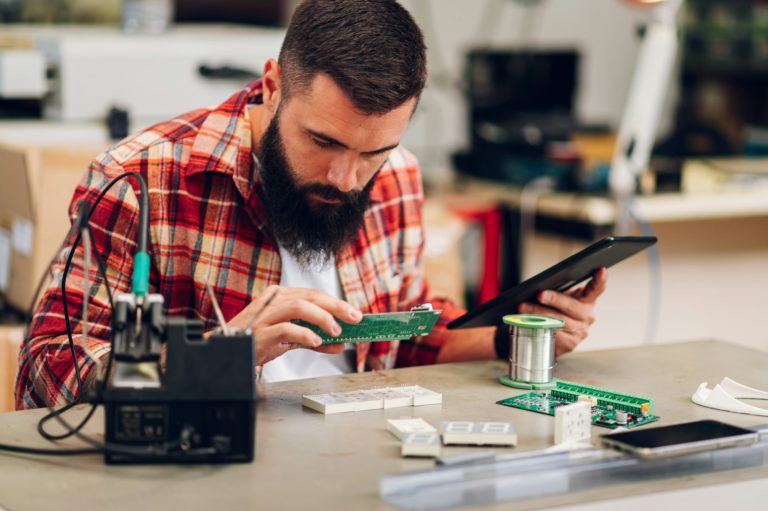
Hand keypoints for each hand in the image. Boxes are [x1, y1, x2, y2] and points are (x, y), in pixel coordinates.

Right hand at [224, 285, 362, 364]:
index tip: (355, 313)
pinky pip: (286, 328)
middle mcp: (274, 300)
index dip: (336, 303)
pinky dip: (305, 334)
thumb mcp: (289, 338)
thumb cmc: (258, 340)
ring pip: (299, 307)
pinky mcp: (261, 331)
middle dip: (336, 307)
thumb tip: (339, 343)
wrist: (228, 350)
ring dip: (322, 318)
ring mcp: (266, 314)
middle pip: (310, 297)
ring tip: (336, 331)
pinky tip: (317, 340)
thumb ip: (313, 339)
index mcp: (281, 296)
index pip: (313, 294)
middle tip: (354, 318)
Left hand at [518, 267, 606, 355]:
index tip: (601, 270)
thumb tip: (539, 287)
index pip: (596, 289)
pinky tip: (527, 324)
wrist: (548, 334)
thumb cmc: (553, 310)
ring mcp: (581, 332)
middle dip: (554, 299)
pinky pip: (553, 335)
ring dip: (538, 315)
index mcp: (587, 300)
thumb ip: (556, 291)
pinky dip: (538, 328)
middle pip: (571, 306)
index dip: (599, 280)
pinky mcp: (570, 344)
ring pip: (558, 322)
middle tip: (540, 295)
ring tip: (524, 309)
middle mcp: (587, 316)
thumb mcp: (557, 297)